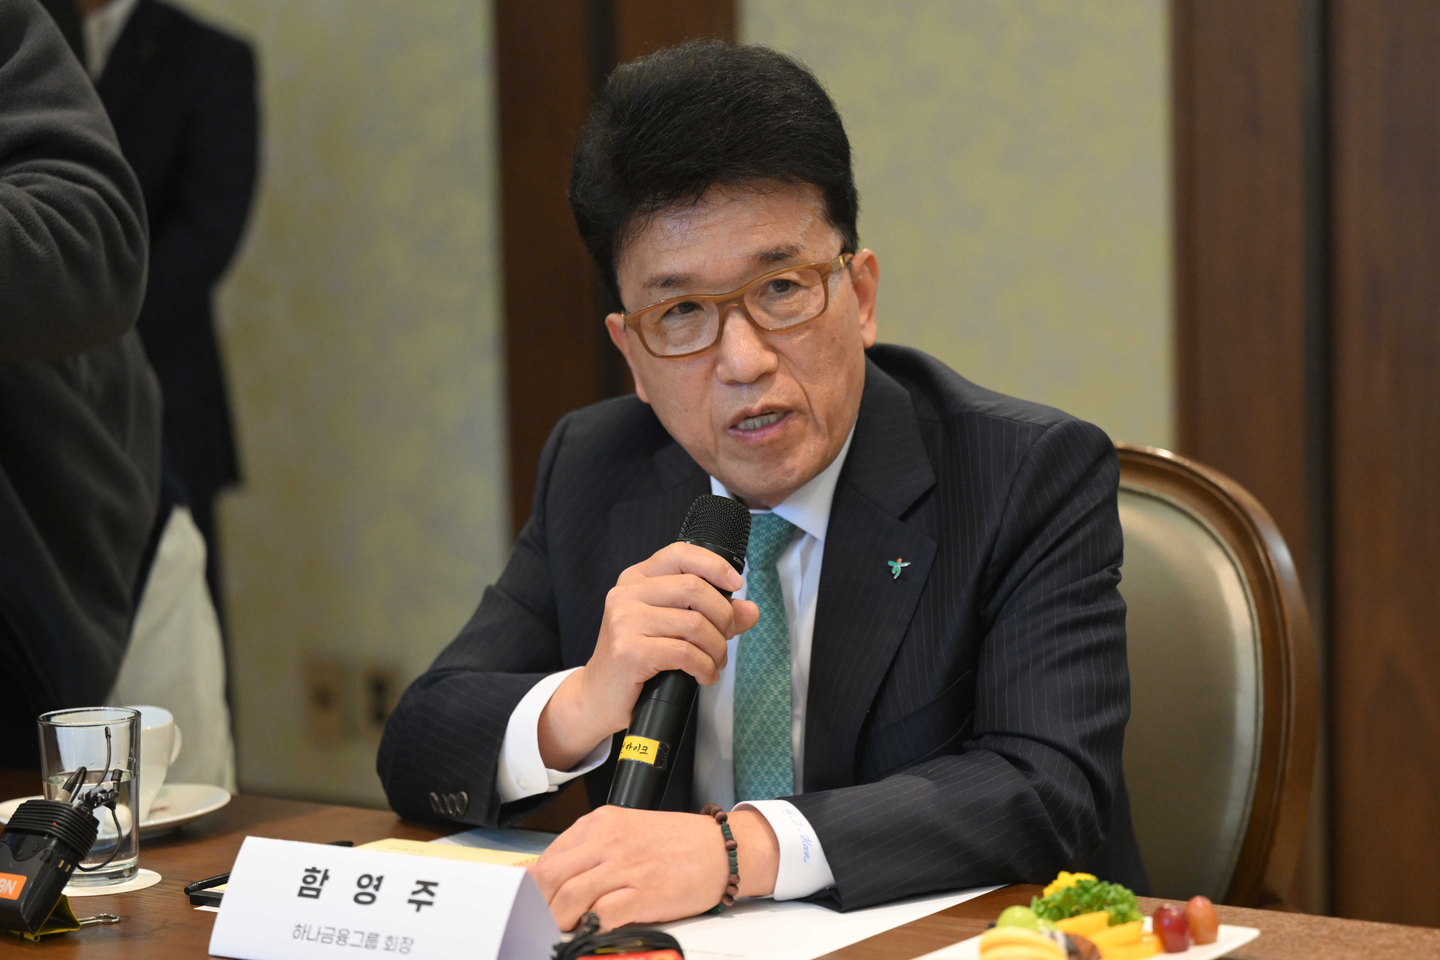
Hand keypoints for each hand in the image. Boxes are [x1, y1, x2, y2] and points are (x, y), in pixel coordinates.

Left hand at [527, 806, 779, 929]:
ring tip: (560, 931)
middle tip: (533, 922)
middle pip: (551, 877)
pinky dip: (587, 928)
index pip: (548, 857)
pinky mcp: (644, 892)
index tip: (520, 903)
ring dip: (558, 920)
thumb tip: (550, 877)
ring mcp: (626, 866)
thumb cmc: (677, 844)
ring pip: (570, 897)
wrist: (723, 848)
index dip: (529, 886)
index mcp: (600, 823)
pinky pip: (602, 915)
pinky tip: (587, 933)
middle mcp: (608, 840)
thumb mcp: (626, 832)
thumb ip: (589, 851)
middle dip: (536, 905)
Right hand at [538, 543, 759, 769]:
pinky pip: (685, 653)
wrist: (599, 698)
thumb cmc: (638, 659)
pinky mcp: (629, 651)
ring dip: (716, 648)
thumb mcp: (673, 628)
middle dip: (723, 617)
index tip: (735, 585)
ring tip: (715, 663)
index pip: (680, 554)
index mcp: (635, 579)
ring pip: (694, 624)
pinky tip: (704, 676)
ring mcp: (625, 621)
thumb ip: (712, 615)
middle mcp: (626, 594)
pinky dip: (704, 668)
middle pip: (694, 588)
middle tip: (725, 639)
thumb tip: (751, 610)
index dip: (714, 565)